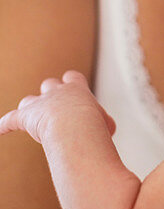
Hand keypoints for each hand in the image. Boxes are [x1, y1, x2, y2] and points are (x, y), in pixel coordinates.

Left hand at [0, 71, 115, 144]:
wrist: (76, 127)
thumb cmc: (94, 126)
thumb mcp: (107, 124)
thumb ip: (104, 123)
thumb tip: (107, 130)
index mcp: (77, 89)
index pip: (72, 78)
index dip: (71, 83)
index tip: (71, 86)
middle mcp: (57, 92)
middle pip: (49, 84)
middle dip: (50, 92)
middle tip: (53, 103)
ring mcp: (40, 104)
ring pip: (29, 100)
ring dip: (30, 108)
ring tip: (30, 115)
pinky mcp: (26, 117)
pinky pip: (10, 120)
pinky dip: (4, 125)